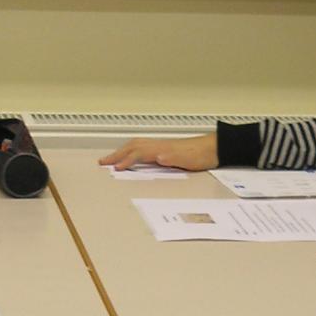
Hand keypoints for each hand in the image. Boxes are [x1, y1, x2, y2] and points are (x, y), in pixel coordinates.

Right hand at [99, 134, 219, 171]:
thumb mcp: (188, 159)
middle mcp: (159, 145)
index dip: (126, 160)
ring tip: (110, 159)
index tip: (115, 169)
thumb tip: (158, 156)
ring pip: (136, 146)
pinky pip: (142, 148)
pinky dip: (131, 152)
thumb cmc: (201, 155)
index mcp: (161, 148)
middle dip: (116, 154)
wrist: (214, 149)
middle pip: (132, 147)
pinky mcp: (164, 150)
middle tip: (102, 162)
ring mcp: (160, 146)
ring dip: (121, 152)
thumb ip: (172, 157)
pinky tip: (130, 157)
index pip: (138, 153)